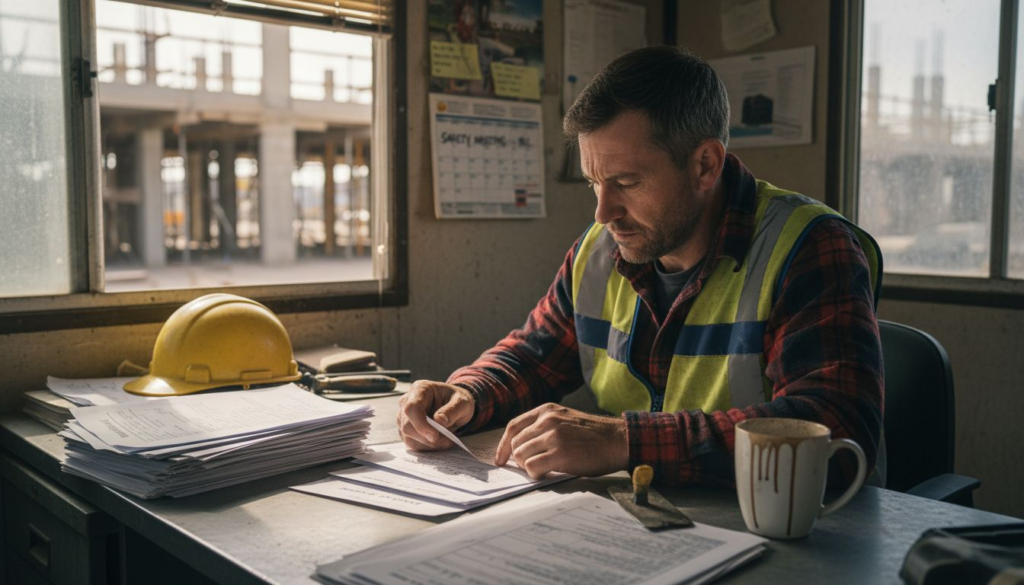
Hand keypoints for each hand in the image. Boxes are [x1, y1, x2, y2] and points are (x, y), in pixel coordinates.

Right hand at [397, 380, 474, 450]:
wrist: (455, 405)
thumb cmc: (457, 401)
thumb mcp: (462, 402)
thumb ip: (452, 410)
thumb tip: (439, 420)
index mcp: (420, 389)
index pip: (411, 408)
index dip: (420, 424)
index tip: (435, 436)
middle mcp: (407, 401)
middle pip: (406, 425)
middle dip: (425, 438)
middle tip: (446, 441)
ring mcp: (403, 416)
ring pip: (407, 437)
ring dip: (427, 444)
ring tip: (445, 441)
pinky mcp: (405, 429)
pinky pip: (410, 443)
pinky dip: (425, 446)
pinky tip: (438, 442)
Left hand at [494, 403, 627, 478]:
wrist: (618, 441)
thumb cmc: (594, 435)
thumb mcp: (566, 419)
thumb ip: (545, 427)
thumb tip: (522, 447)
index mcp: (547, 410)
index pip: (514, 426)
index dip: (503, 445)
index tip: (501, 459)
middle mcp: (547, 420)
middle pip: (516, 443)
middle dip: (519, 459)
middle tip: (532, 467)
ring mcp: (553, 436)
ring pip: (521, 456)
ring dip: (528, 467)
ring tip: (545, 468)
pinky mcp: (559, 454)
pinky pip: (532, 468)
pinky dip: (536, 474)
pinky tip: (548, 473)